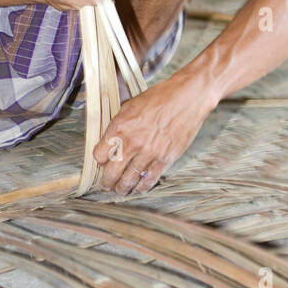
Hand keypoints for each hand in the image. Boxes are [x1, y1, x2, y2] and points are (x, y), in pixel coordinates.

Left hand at [93, 70, 212, 195]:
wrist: (188, 97)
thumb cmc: (160, 98)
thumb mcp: (130, 105)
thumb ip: (118, 124)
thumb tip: (110, 140)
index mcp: (120, 126)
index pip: (99, 155)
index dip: (100, 160)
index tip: (103, 161)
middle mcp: (132, 142)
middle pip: (111, 173)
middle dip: (107, 182)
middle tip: (107, 184)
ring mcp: (149, 152)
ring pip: (129, 181)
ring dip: (123, 188)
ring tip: (121, 190)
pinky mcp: (165, 159)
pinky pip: (149, 180)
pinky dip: (141, 187)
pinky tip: (138, 188)